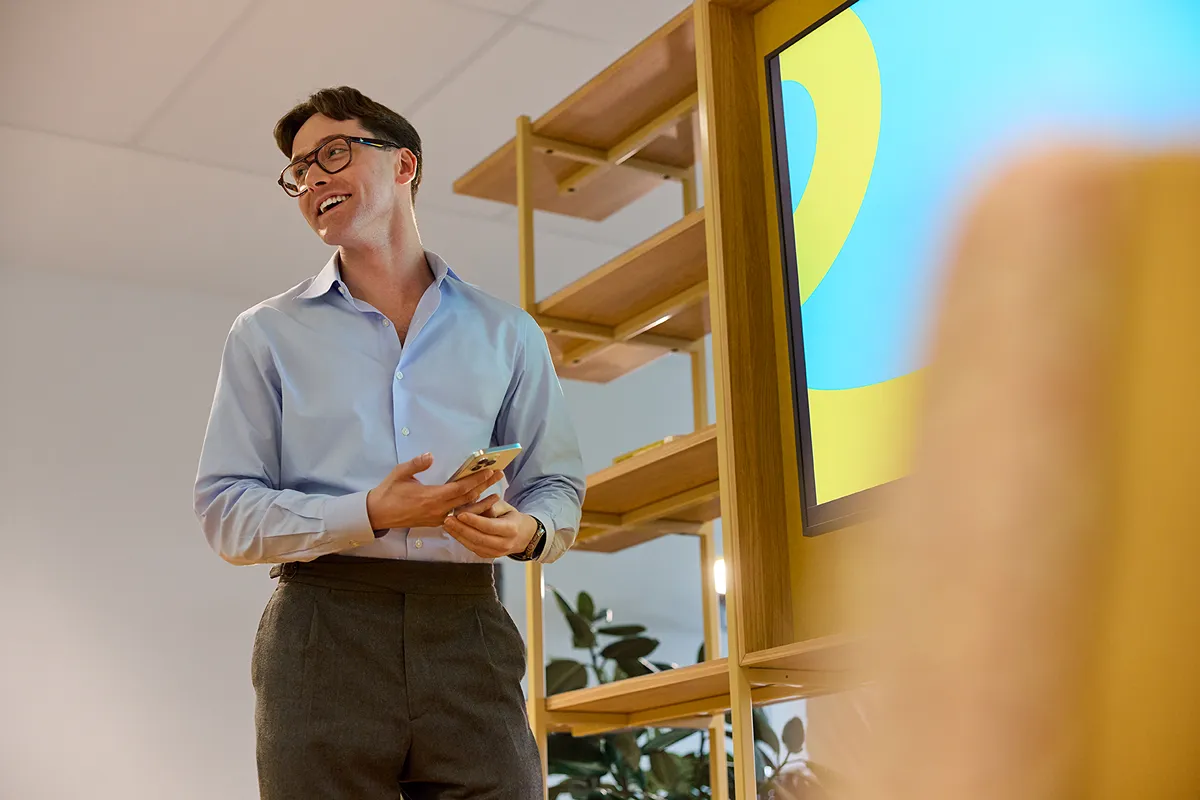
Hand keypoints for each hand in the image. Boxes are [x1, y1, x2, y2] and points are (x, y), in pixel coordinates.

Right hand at [366, 453, 502, 530]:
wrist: (378, 514)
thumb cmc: (389, 491)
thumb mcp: (400, 473)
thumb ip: (416, 464)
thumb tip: (430, 455)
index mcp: (431, 497)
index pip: (460, 488)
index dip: (476, 480)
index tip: (489, 470)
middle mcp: (438, 510)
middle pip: (467, 498)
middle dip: (485, 486)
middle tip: (499, 475)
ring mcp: (439, 518)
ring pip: (465, 510)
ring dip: (482, 501)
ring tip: (497, 493)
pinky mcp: (437, 523)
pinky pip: (458, 516)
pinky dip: (470, 510)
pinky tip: (479, 504)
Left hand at [442, 497, 539, 558]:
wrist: (523, 536)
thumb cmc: (511, 518)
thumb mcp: (506, 507)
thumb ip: (491, 506)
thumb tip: (473, 509)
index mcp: (511, 529)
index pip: (489, 526)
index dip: (474, 521)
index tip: (460, 514)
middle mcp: (504, 544)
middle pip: (479, 538)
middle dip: (461, 529)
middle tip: (448, 519)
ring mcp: (496, 552)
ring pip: (474, 545)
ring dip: (458, 535)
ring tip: (447, 525)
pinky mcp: (488, 556)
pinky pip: (472, 548)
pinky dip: (461, 540)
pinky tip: (453, 531)